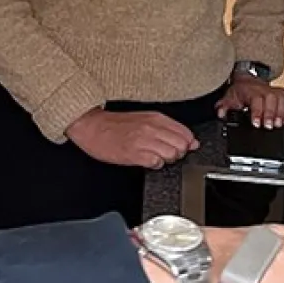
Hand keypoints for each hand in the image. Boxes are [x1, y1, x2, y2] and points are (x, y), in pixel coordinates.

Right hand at [67, 109, 197, 169]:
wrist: (92, 126)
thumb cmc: (115, 125)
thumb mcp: (145, 120)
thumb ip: (169, 129)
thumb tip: (192, 141)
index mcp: (156, 118)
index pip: (186, 133)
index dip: (185, 144)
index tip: (177, 146)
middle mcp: (151, 128)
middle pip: (182, 146)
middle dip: (177, 153)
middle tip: (164, 152)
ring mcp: (143, 141)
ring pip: (171, 155)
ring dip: (166, 160)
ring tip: (153, 156)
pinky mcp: (134, 154)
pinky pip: (156, 163)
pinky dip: (154, 165)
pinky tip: (146, 160)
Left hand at [217, 76, 283, 129]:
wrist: (247, 81)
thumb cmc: (240, 91)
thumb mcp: (229, 97)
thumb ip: (224, 106)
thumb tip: (221, 113)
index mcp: (250, 90)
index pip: (256, 99)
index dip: (258, 112)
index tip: (257, 124)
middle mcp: (263, 89)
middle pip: (271, 98)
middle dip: (272, 113)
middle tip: (270, 126)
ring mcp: (273, 90)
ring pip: (281, 98)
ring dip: (282, 113)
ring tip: (279, 125)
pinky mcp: (281, 94)